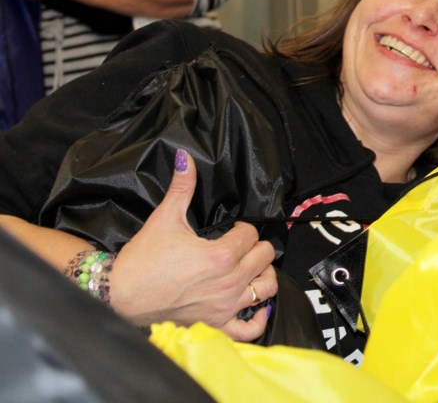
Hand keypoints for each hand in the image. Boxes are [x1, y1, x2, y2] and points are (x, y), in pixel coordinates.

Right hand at [110, 150, 277, 341]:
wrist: (119, 295)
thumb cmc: (142, 261)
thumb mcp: (165, 218)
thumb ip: (181, 187)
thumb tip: (184, 159)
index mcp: (220, 255)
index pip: (251, 234)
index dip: (242, 228)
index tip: (231, 229)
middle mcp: (228, 282)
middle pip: (265, 257)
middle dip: (255, 247)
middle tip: (240, 245)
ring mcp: (225, 305)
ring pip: (267, 288)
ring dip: (263, 275)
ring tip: (250, 268)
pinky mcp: (217, 324)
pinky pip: (250, 328)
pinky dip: (259, 319)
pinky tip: (256, 306)